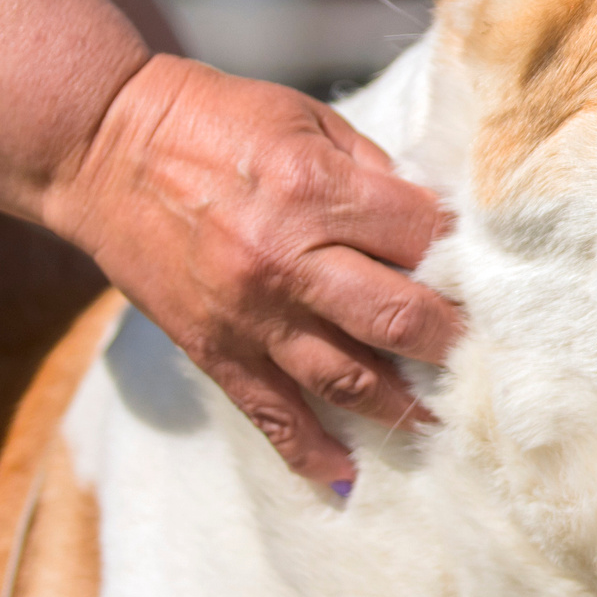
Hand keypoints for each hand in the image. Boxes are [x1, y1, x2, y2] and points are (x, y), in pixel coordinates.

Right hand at [45, 55, 463, 480]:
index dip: (466, 257)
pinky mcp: (214, 349)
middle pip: (400, 319)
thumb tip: (437, 224)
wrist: (102, 146)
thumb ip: (374, 173)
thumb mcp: (308, 121)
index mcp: (315, 190)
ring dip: (405, 408)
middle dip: (454, 342)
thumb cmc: (215, 122)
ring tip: (446, 422)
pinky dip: (314, 453)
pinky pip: (272, 415)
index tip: (494, 276)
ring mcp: (249, 314)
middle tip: (490, 357)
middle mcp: (286, 259)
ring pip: (348, 381)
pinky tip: (350, 476)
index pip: (423, 237)